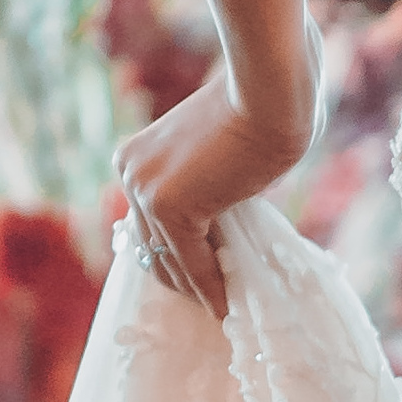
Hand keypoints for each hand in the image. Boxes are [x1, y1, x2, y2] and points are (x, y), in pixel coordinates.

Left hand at [109, 51, 320, 320]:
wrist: (269, 92)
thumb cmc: (262, 107)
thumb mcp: (220, 149)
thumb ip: (209, 180)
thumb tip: (222, 216)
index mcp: (137, 156)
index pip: (150, 221)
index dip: (174, 254)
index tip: (200, 277)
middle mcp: (132, 173)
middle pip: (152, 244)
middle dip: (180, 277)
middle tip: (209, 302)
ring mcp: (146, 191)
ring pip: (168, 259)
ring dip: (195, 288)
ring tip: (220, 309)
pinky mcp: (171, 207)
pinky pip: (191, 262)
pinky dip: (210, 287)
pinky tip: (226, 304)